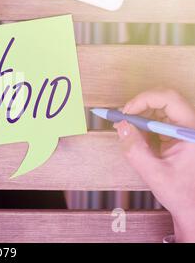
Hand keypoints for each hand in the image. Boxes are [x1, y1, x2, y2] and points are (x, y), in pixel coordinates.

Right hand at [114, 88, 194, 242]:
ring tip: (123, 128)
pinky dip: (141, 125)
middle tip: (120, 118)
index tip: (126, 112)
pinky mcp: (175, 135)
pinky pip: (157, 121)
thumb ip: (136, 150)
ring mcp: (182, 130)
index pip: (169, 100)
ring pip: (159, 109)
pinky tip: (133, 136)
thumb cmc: (181, 194)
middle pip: (163, 101)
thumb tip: (121, 126)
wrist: (192, 208)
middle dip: (139, 106)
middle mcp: (188, 127)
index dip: (145, 100)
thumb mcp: (154, 174)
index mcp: (190, 132)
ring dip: (139, 116)